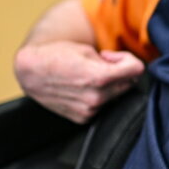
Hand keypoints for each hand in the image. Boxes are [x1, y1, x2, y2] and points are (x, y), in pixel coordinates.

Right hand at [14, 41, 144, 122]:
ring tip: (88, 76)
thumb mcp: (88, 50)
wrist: (31, 70)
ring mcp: (89, 110)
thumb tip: (126, 70)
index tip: (116, 57)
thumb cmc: (56, 55)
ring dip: (109, 85)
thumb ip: (112, 62)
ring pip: (115, 96)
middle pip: (128, 84)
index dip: (129, 60)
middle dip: (120, 72)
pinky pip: (101, 106)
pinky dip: (97, 96)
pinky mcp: (82, 118)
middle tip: (102, 63)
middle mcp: (96, 97)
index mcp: (99, 76)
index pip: (136, 70)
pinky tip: (81, 88)